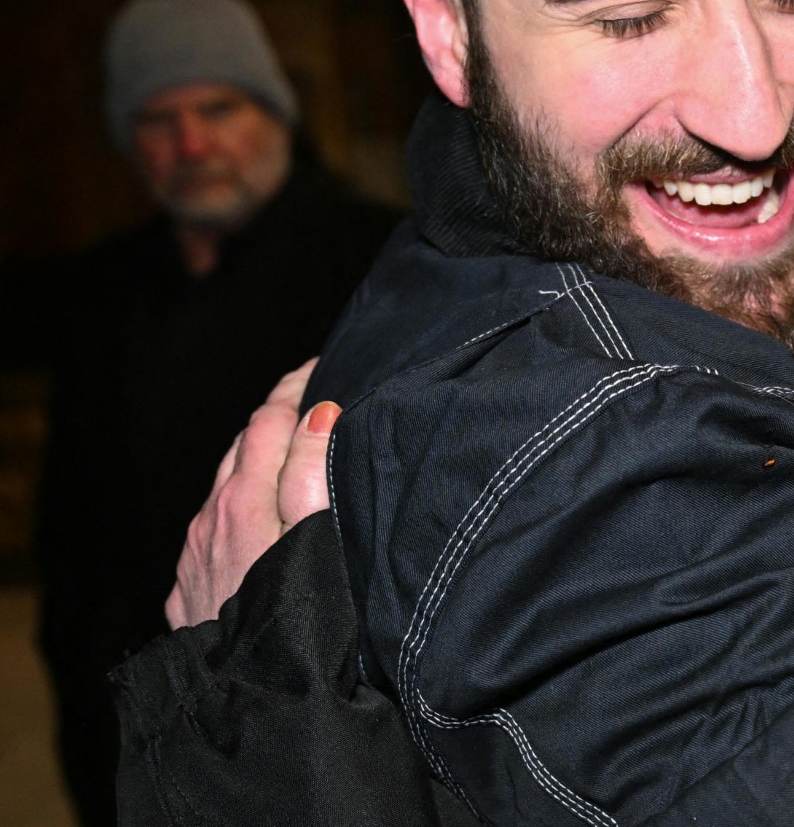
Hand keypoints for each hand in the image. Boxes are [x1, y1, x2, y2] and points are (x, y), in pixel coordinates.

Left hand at [163, 360, 339, 628]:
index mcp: (244, 499)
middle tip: (323, 400)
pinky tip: (263, 521)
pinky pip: (213, 529)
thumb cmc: (296, 622)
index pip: (269, 419)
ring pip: (225, 486)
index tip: (328, 364)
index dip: (299, 385)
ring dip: (259, 461)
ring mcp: (195, 555)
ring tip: (298, 453)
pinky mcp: (189, 588)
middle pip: (244, 445)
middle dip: (280, 416)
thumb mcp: (316, 542)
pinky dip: (241, 506)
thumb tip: (318, 413)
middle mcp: (210, 519)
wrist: (246, 703)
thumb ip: (313, 475)